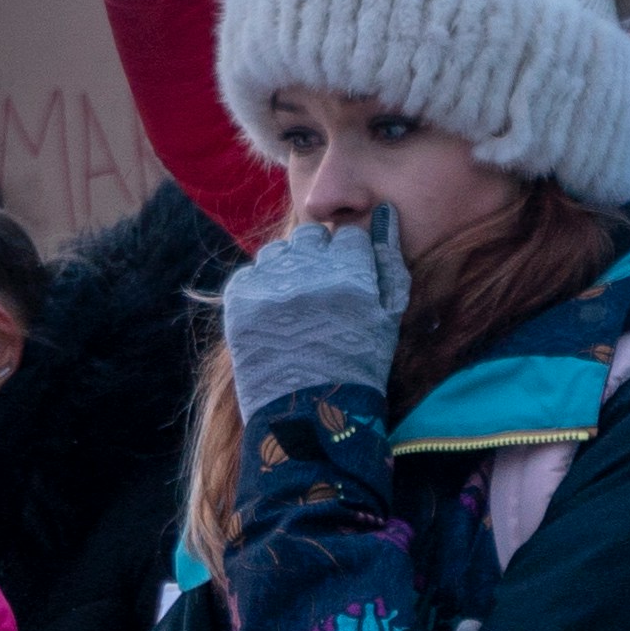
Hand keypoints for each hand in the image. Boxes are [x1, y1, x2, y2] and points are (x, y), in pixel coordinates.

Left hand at [220, 208, 405, 415]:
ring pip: (279, 252)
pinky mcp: (239, 299)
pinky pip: (250, 275)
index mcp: (351, 274)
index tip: (349, 281)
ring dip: (289, 270)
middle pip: (312, 236)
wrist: (308, 416)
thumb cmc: (358, 367)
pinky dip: (261, 290)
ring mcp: (269, 283)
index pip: (350, 236)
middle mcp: (308, 271)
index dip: (351, 258)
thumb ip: (390, 263)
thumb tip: (384, 214)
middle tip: (322, 291)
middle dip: (319, 256)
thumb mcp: (388, 318)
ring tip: (297, 307)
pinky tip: (274, 318)